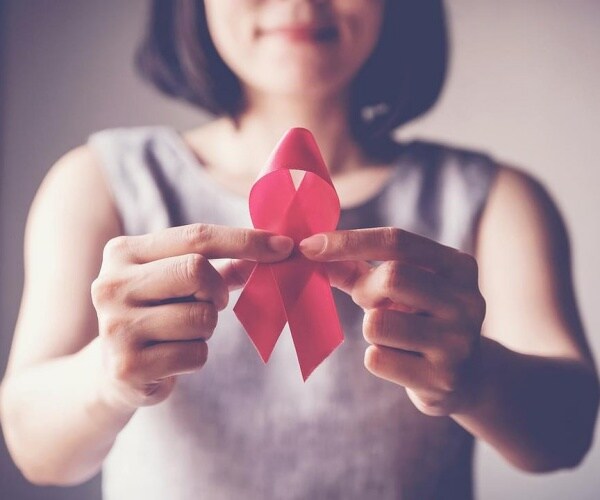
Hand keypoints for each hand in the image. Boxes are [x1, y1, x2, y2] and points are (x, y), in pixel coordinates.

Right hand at [91, 223, 292, 410]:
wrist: (111, 372)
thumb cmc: (156, 314)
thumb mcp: (178, 282)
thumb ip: (220, 265)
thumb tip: (273, 250)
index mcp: (123, 252)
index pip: (196, 236)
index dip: (246, 240)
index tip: (284, 247)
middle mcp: (111, 284)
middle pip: (198, 270)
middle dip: (217, 291)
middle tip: (210, 303)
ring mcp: (115, 326)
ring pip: (202, 317)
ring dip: (206, 328)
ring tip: (181, 333)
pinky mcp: (127, 366)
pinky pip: (195, 354)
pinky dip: (196, 356)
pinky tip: (171, 359)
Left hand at [299, 227, 485, 415]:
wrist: (466, 377)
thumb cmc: (421, 319)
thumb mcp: (400, 288)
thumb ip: (357, 269)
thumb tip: (311, 251)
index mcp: (458, 267)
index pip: (398, 241)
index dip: (348, 241)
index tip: (309, 246)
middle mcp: (466, 300)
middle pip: (392, 277)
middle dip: (365, 290)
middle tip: (368, 302)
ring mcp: (457, 342)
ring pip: (377, 323)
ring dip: (370, 328)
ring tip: (391, 334)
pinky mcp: (441, 379)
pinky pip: (377, 359)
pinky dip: (376, 357)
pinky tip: (400, 362)